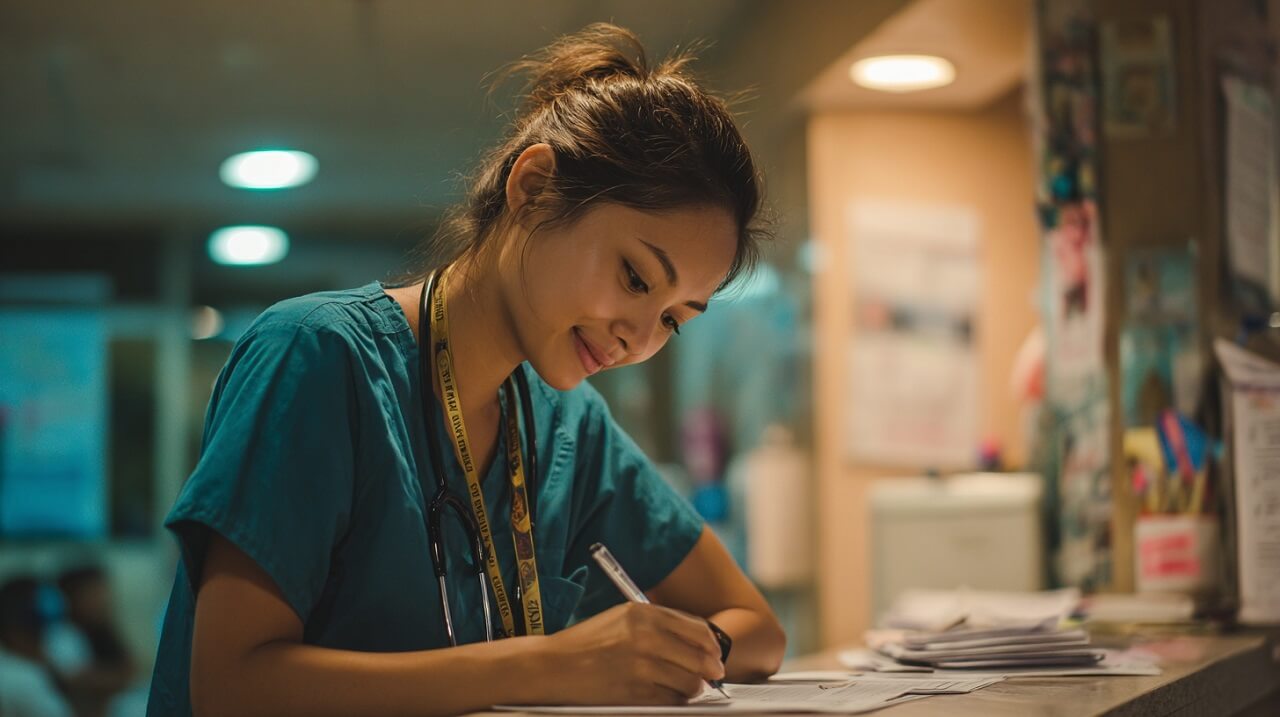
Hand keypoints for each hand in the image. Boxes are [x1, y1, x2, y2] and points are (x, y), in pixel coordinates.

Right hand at [538, 602, 724, 704]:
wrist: (552, 666)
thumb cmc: (587, 643)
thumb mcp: (622, 618)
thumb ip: (659, 625)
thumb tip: (698, 643)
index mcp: (644, 613)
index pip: (697, 629)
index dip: (711, 644)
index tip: (715, 653)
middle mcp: (645, 636)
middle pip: (699, 656)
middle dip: (711, 669)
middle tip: (713, 675)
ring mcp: (641, 665)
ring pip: (690, 681)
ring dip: (694, 687)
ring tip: (689, 687)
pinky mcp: (635, 691)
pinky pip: (671, 699)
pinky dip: (676, 700)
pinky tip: (670, 695)